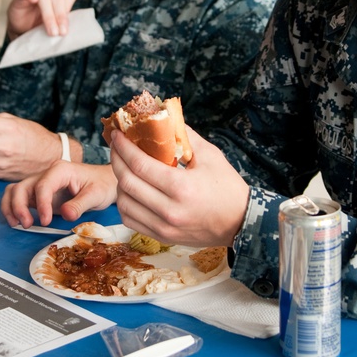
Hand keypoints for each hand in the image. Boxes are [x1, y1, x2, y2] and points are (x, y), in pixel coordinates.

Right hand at [2, 162, 117, 228]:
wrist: (105, 182)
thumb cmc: (101, 185)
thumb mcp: (96, 195)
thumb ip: (80, 204)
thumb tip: (65, 214)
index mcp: (60, 170)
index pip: (43, 185)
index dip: (41, 204)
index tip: (45, 222)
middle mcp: (47, 174)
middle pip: (22, 187)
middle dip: (19, 206)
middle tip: (28, 225)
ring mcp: (41, 183)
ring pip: (15, 190)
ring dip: (11, 207)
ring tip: (18, 224)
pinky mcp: (39, 194)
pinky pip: (19, 197)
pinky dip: (13, 208)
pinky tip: (18, 221)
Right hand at [5, 0, 76, 39]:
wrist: (24, 26)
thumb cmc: (43, 19)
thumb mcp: (57, 18)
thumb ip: (64, 16)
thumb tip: (68, 25)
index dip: (68, 9)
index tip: (65, 26)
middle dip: (59, 16)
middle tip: (60, 32)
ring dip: (48, 16)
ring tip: (51, 31)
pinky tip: (34, 0)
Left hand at [109, 128, 249, 247]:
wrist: (241, 222)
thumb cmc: (227, 187)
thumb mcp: (210, 156)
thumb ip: (185, 136)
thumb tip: (164, 119)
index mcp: (181, 187)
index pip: (140, 165)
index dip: (123, 148)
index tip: (117, 135)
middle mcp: (169, 210)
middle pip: (127, 183)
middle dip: (116, 160)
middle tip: (116, 147)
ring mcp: (164, 227)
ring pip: (125, 203)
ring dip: (118, 182)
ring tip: (123, 168)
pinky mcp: (162, 237)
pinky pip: (131, 220)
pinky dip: (125, 203)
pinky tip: (129, 190)